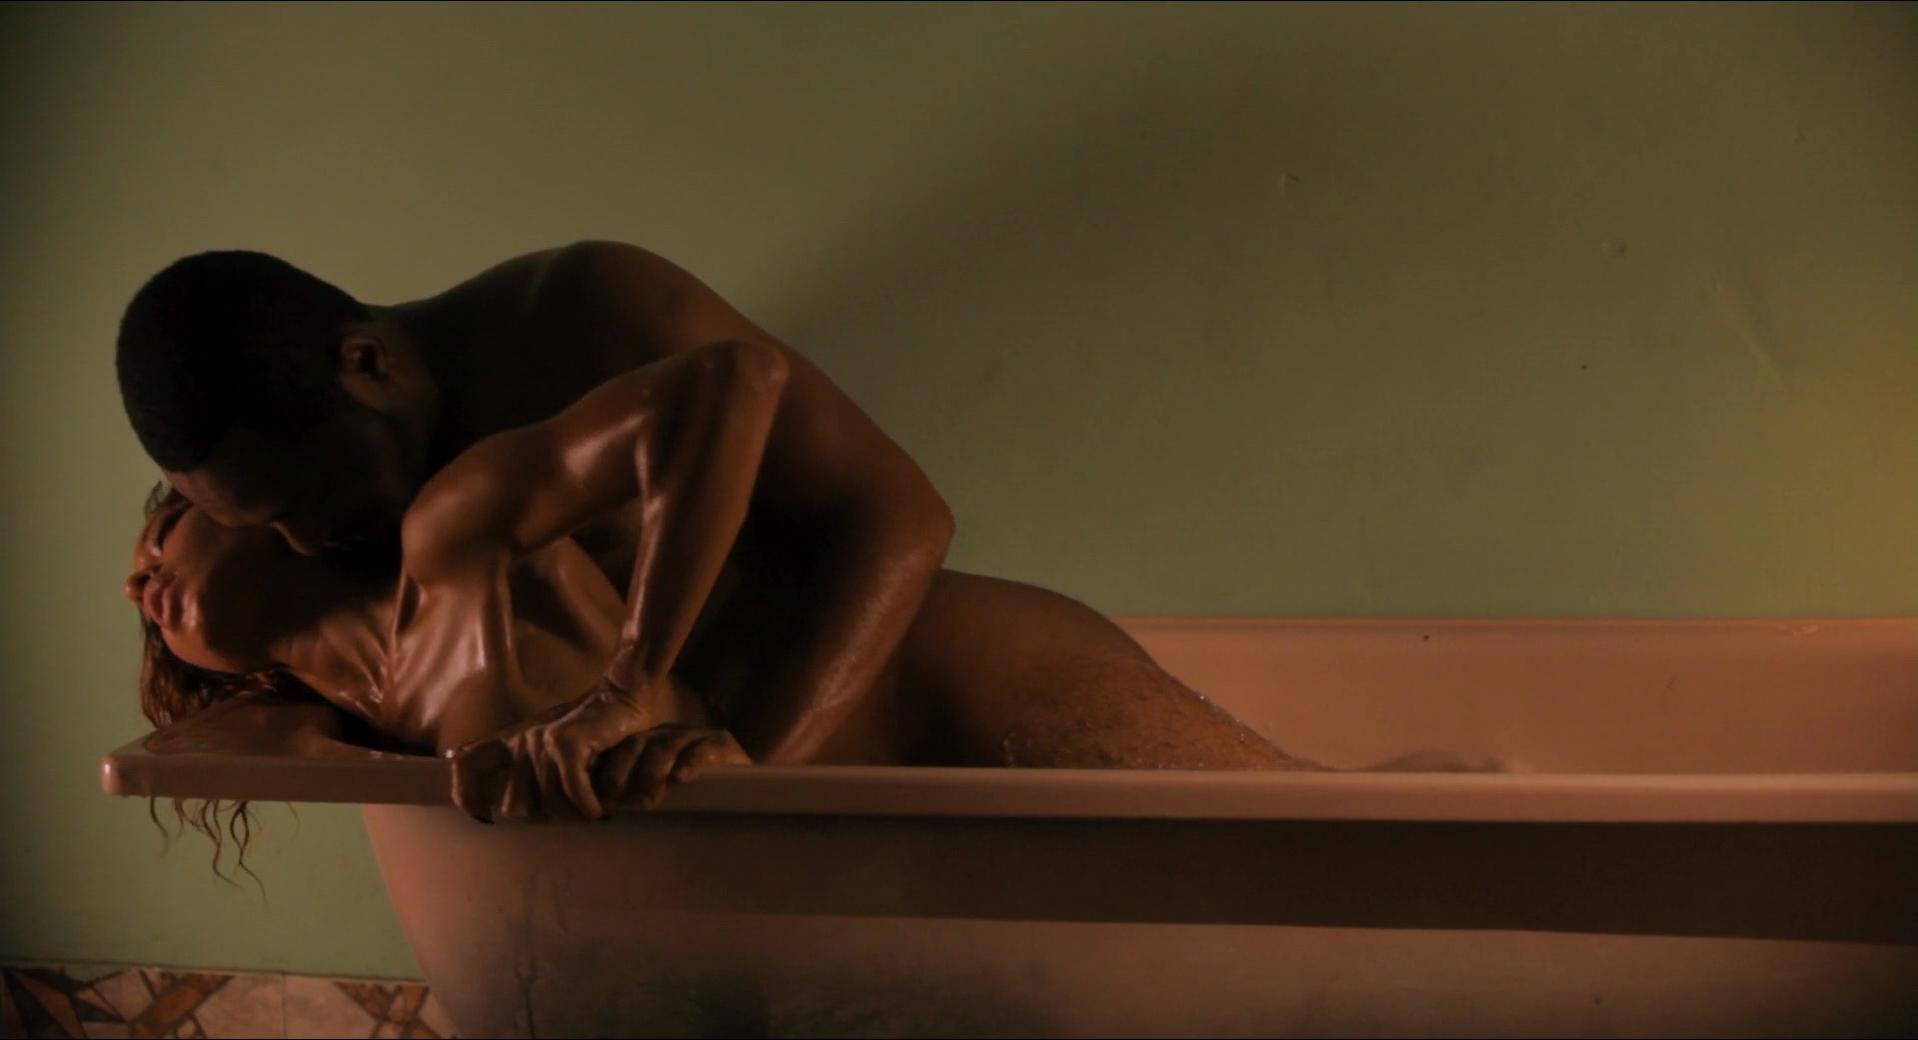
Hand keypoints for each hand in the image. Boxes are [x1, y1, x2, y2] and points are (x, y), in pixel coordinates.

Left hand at [450, 682, 651, 821]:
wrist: (621, 698)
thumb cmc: (592, 732)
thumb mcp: (553, 748)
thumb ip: (530, 770)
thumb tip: (509, 807)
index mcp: (512, 742)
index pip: (465, 765)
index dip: (466, 795)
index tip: (483, 818)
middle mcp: (521, 741)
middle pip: (515, 807)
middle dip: (544, 818)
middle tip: (569, 814)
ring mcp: (541, 741)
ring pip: (549, 804)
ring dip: (573, 814)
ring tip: (590, 808)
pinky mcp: (566, 744)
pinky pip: (572, 792)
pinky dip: (587, 805)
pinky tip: (597, 808)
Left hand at [590, 725, 750, 810]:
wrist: (744, 792)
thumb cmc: (697, 800)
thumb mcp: (660, 794)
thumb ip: (635, 796)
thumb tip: (600, 813)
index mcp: (651, 744)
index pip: (623, 749)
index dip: (611, 771)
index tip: (603, 799)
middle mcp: (670, 735)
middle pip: (640, 744)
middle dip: (626, 771)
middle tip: (620, 799)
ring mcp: (697, 736)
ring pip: (668, 745)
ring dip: (654, 771)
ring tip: (650, 798)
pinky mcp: (723, 743)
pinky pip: (704, 748)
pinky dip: (692, 762)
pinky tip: (683, 778)